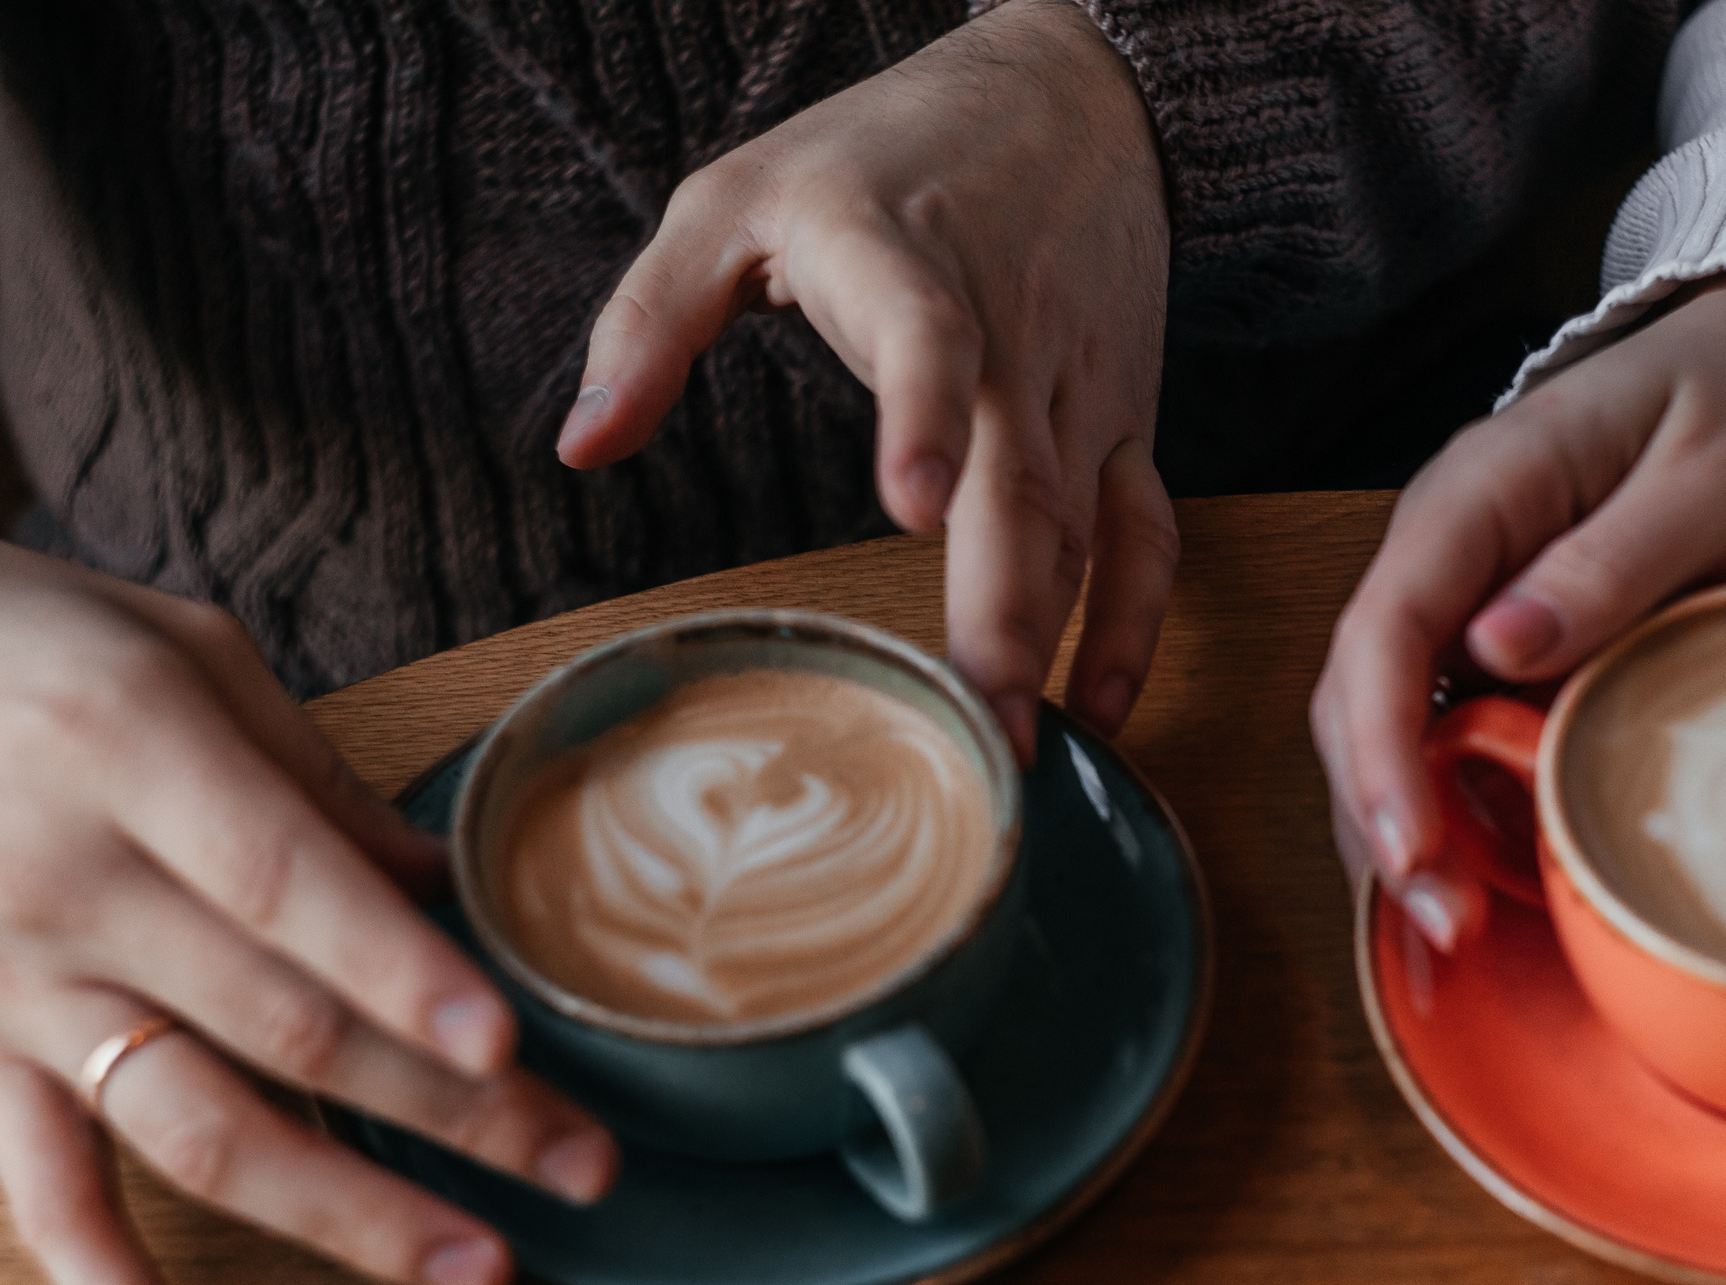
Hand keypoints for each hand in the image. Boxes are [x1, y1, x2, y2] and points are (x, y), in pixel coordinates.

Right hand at [0, 515, 617, 1284]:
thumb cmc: (11, 632)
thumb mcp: (177, 647)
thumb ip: (313, 776)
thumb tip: (440, 885)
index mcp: (132, 754)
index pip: (285, 887)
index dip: (399, 975)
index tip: (507, 1044)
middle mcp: (72, 885)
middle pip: (282, 1028)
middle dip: (449, 1109)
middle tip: (585, 1165)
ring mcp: (19, 987)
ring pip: (196, 1133)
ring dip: (347, 1215)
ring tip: (481, 1268)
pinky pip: (47, 1201)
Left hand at [557, 0, 1175, 763]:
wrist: (1075, 95)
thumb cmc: (885, 152)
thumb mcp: (736, 199)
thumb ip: (653, 321)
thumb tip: (581, 446)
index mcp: (905, 262)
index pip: (927, 337)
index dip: (927, 416)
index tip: (915, 505)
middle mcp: (1012, 334)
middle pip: (1020, 478)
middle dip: (1003, 610)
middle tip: (976, 722)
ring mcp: (1080, 386)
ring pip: (1082, 523)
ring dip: (1057, 638)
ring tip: (1017, 748)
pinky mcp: (1126, 417)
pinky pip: (1145, 529)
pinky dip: (1135, 618)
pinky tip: (1100, 706)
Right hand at [1309, 277, 1725, 945]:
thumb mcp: (1719, 475)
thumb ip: (1616, 557)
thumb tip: (1497, 646)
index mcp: (1480, 491)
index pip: (1383, 627)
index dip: (1379, 749)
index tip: (1412, 851)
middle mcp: (1444, 549)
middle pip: (1359, 694)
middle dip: (1383, 818)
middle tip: (1445, 928)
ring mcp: (1462, 596)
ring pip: (1386, 727)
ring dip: (1408, 831)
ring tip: (1456, 931)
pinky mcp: (1497, 642)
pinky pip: (1444, 733)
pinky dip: (1450, 814)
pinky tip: (1483, 883)